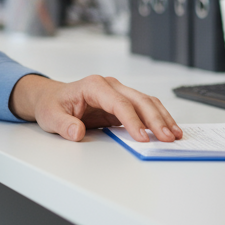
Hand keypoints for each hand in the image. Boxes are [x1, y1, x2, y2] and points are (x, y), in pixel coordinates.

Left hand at [9, 74, 182, 143]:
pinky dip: (158, 118)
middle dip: (155, 119)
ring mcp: (118, 92)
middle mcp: (109, 85)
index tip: (142, 137)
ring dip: (161, 118)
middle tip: (167, 138)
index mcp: (93, 85)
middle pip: (138, 100)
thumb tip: (77, 132)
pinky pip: (144, 108)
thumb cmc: (52, 105)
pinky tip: (168, 129)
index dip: (132, 120)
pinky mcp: (123, 103)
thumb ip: (64, 125)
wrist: (51, 98)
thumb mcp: (51, 117)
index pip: (118, 102)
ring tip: (174, 135)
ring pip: (146, 102)